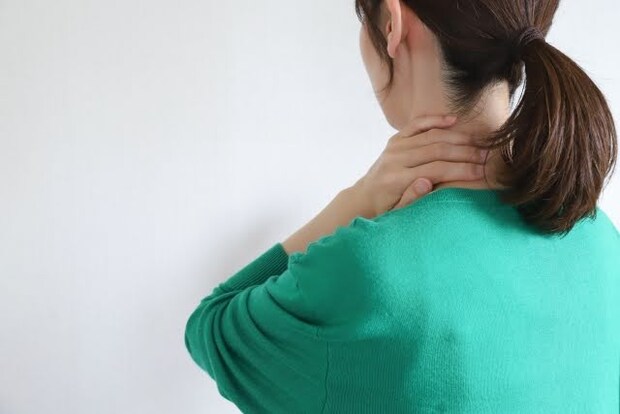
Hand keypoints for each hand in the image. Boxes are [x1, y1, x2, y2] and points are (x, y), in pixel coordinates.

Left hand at [350, 114, 488, 217]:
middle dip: (465, 152)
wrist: (364, 197)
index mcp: (396, 179)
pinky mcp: (395, 139)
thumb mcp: (396, 213)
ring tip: (479, 142)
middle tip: (488, 156)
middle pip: (437, 150)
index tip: (482, 172)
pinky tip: (454, 120)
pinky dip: (435, 120)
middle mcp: (395, 158)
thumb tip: (426, 182)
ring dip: (458, 137)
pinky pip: (417, 124)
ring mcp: (394, 146)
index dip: (461, 170)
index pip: (436, 170)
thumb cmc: (385, 210)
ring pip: (431, 136)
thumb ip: (411, 199)